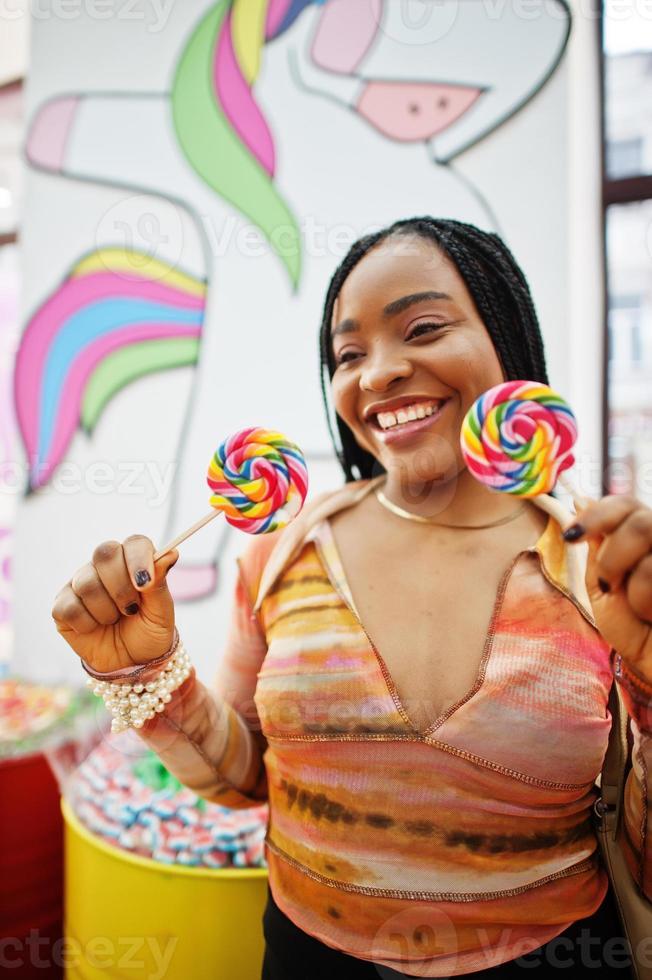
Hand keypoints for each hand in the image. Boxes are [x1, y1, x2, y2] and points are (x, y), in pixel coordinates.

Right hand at [52, 535, 178, 672]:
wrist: (132, 662)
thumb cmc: (149, 632)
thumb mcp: (161, 612)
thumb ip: (161, 583)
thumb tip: (171, 553)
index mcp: (133, 561)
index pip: (134, 543)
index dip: (139, 559)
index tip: (145, 583)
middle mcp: (104, 567)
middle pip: (105, 554)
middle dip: (121, 587)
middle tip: (131, 609)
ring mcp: (81, 583)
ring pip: (87, 583)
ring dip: (107, 611)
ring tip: (116, 620)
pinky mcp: (62, 604)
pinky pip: (69, 607)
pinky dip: (87, 624)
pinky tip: (96, 628)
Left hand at [564, 495, 651, 677]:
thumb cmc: (634, 630)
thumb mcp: (604, 587)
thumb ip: (597, 546)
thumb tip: (582, 500)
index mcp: (644, 537)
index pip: (624, 504)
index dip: (596, 514)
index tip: (571, 534)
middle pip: (639, 521)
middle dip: (613, 557)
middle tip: (612, 585)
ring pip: (651, 549)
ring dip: (634, 586)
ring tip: (641, 608)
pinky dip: (646, 599)